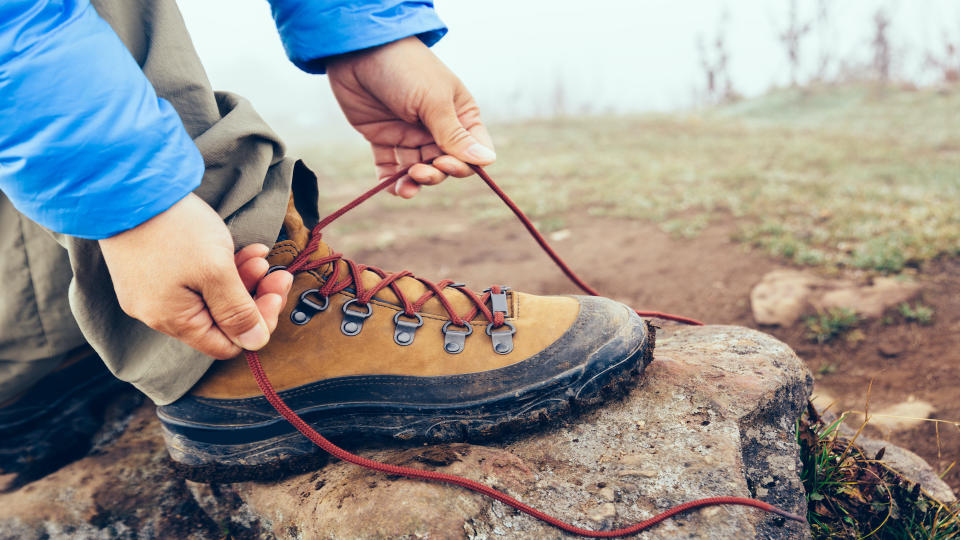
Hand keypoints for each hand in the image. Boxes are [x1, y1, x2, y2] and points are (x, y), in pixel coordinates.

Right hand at [99, 194, 292, 358]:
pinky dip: (222, 267)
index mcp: (173, 320)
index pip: (226, 344)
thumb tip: (254, 343)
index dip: (257, 324)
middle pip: (221, 320)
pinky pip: (196, 280)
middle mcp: (159, 313)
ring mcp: (154, 291)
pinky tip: (244, 250)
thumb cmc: (173, 228)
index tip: (277, 295)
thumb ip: (237, 311)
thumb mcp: (215, 271)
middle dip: (254, 295)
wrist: (129, 187)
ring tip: (259, 255)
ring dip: (243, 277)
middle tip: (276, 272)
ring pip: (212, 297)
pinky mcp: (153, 270)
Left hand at [327, 36, 495, 197]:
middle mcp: (437, 127)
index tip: (444, 162)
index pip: (473, 151)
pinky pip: (392, 167)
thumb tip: (487, 161)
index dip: (464, 164)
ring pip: (420, 170)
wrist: (357, 50)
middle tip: (420, 171)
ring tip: (406, 186)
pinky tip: (394, 188)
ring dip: (415, 182)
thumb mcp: (433, 101)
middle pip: (446, 165)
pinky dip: (393, 181)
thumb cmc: (404, 68)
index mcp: (459, 114)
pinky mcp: (384, 138)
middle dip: (436, 174)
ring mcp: (410, 133)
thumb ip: (454, 135)